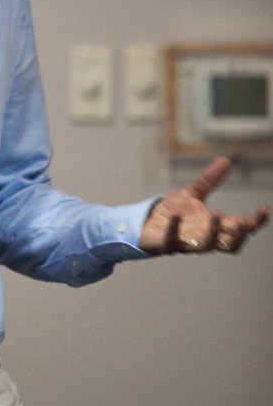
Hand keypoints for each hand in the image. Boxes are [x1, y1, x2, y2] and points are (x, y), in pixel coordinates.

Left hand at [139, 156, 269, 254]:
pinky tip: (177, 216)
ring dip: (212, 233)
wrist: (145, 223)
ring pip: (205, 246)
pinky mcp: (165, 244)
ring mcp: (185, 243)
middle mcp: (203, 237)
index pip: (240, 228)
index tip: (264, 209)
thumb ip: (209, 180)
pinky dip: (175, 229)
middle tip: (245, 223)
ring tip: (217, 214)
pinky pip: (172, 240)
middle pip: (229, 244)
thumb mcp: (192, 193)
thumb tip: (225, 159)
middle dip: (238, 235)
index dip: (255, 222)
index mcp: (213, 226)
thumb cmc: (172, 212)